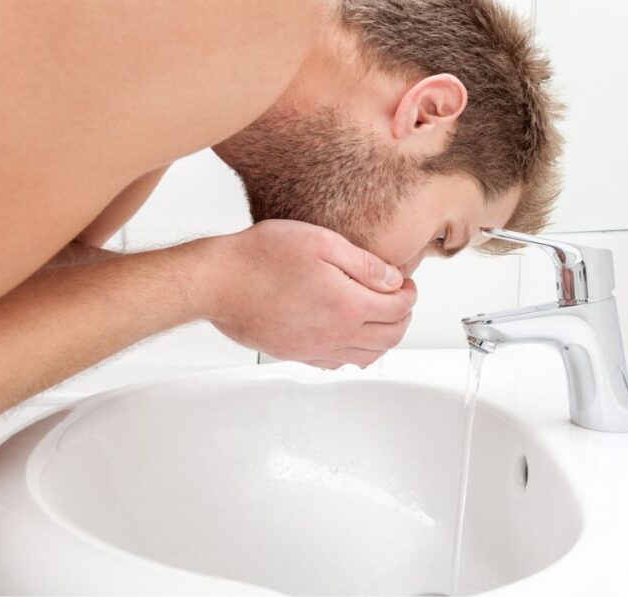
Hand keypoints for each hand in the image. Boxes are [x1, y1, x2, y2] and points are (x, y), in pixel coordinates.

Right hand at [193, 219, 415, 367]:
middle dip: (403, 318)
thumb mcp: (322, 243)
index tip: (406, 284)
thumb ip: (365, 264)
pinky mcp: (297, 355)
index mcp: (348, 306)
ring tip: (378, 316)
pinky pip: (338, 364)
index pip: (399, 309)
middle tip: (398, 299)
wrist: (218, 282)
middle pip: (390, 338)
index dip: (409, 294)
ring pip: (367, 357)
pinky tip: (347, 333)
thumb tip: (394, 280)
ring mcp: (316, 349)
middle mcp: (336, 335)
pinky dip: (354, 352)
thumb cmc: (262, 257)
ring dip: (382, 338)